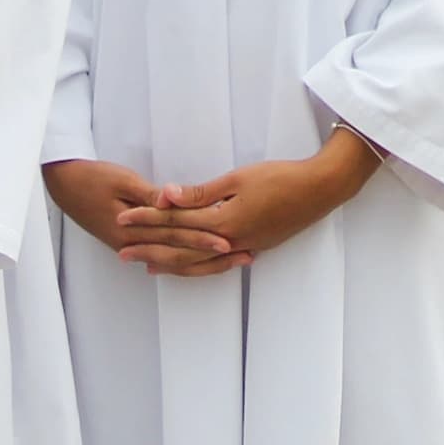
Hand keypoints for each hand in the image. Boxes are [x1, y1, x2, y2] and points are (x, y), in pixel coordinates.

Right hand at [46, 159, 241, 276]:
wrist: (63, 184)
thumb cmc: (92, 177)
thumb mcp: (121, 180)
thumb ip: (149, 195)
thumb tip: (172, 201)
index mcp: (131, 229)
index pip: (174, 235)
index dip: (202, 238)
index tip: (228, 242)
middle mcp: (132, 244)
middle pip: (179, 253)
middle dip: (211, 256)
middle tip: (242, 257)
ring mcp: (130, 246)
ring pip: (172, 260)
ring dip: (202, 262)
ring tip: (230, 261)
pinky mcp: (129, 243)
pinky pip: (162, 257)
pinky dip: (183, 261)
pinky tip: (199, 264)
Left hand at [129, 133, 383, 267]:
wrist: (321, 189)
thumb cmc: (281, 177)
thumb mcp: (239, 178)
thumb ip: (201, 192)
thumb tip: (166, 195)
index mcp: (223, 222)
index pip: (175, 221)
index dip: (147, 220)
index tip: (123, 219)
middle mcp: (230, 240)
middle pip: (181, 248)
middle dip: (150, 248)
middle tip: (122, 252)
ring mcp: (243, 247)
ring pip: (198, 262)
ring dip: (170, 263)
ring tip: (147, 266)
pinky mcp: (254, 246)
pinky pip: (216, 263)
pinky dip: (197, 266)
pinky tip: (188, 265)